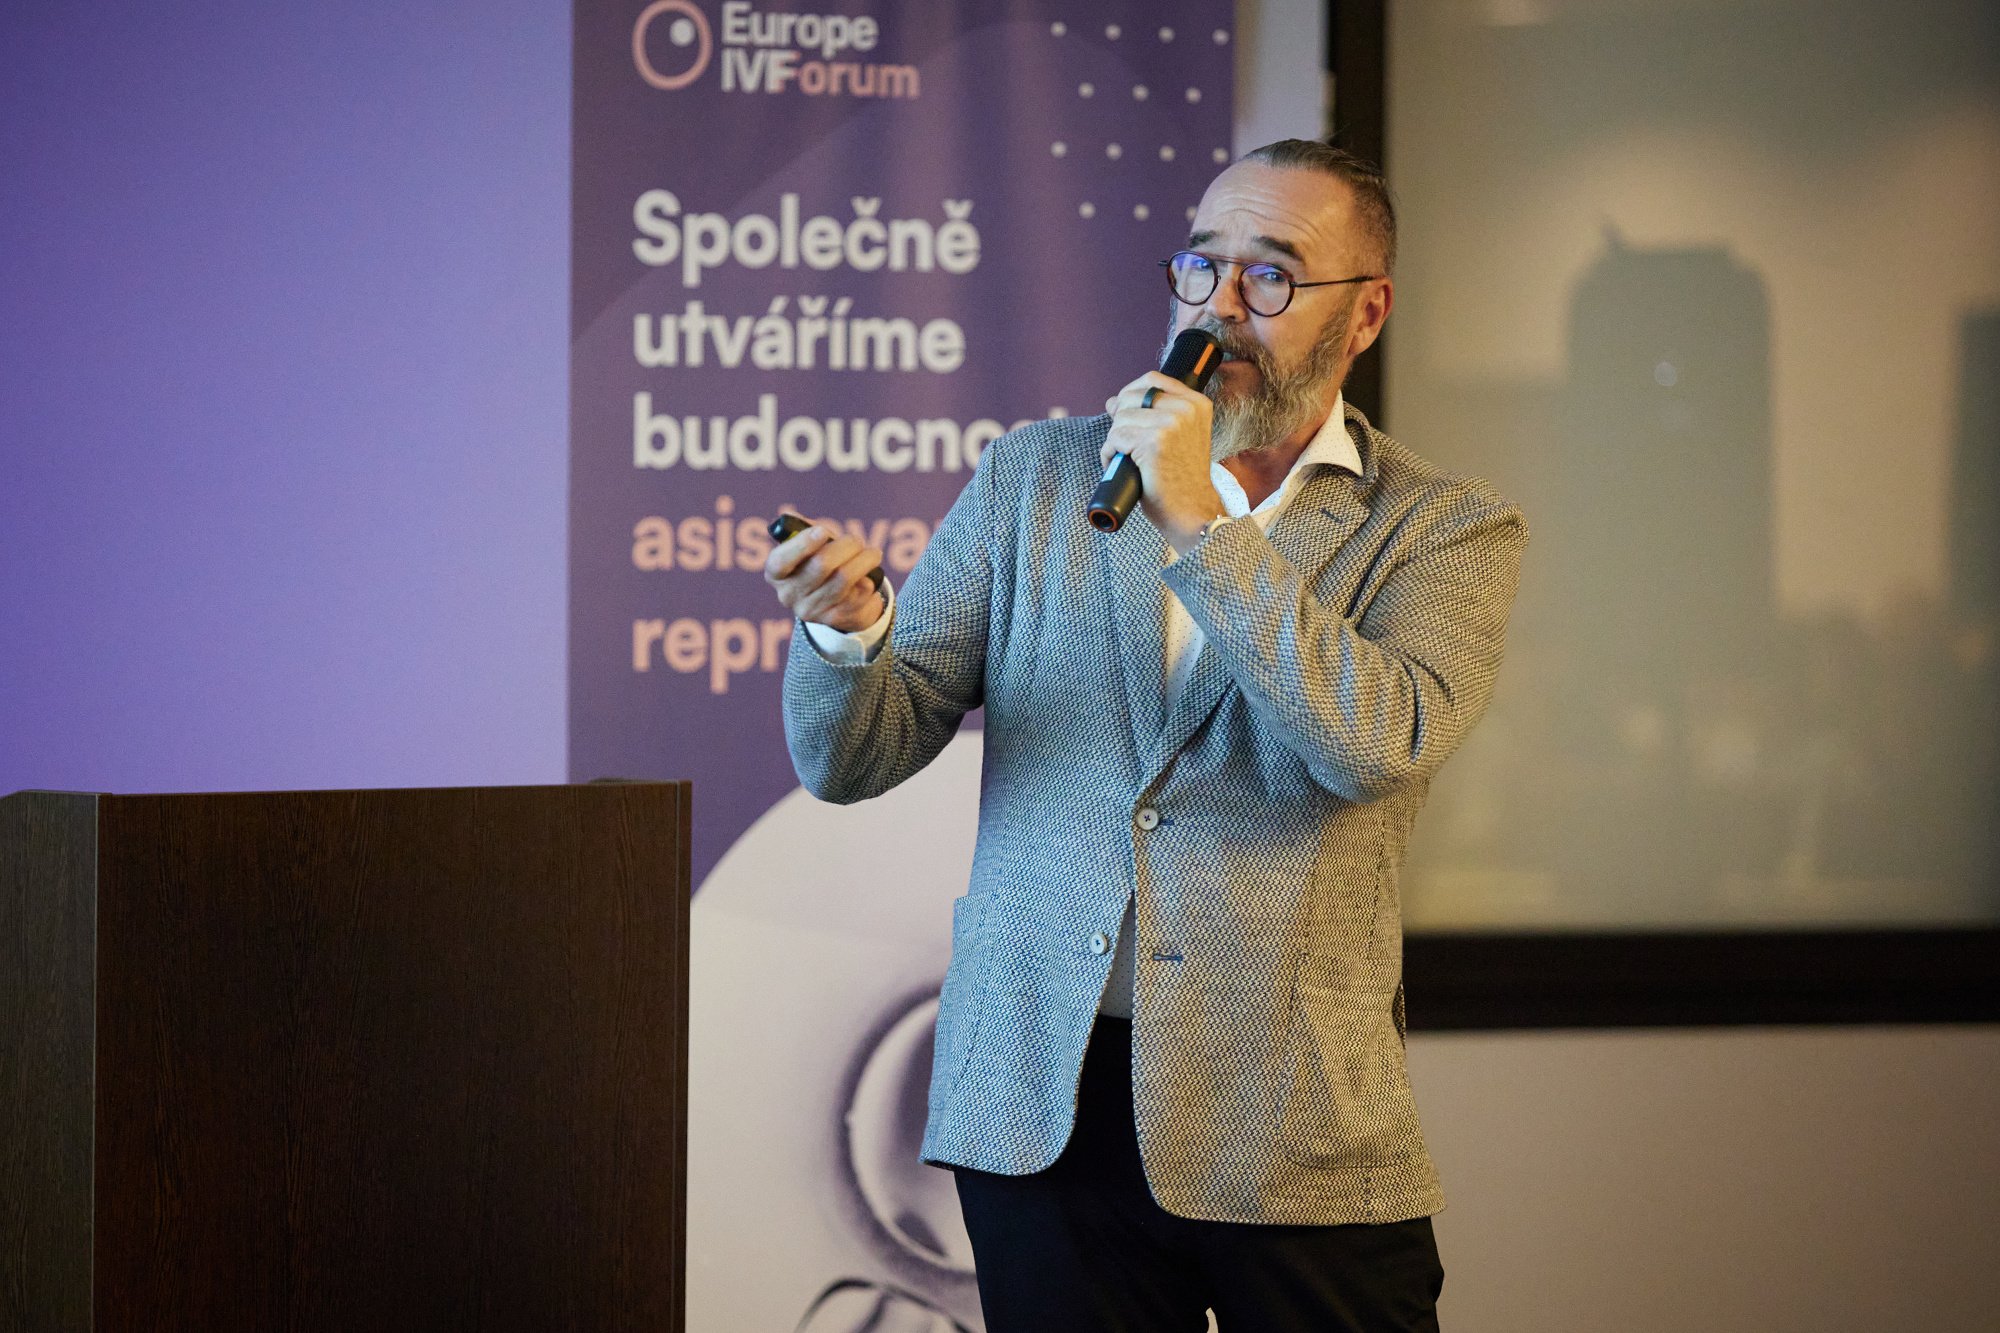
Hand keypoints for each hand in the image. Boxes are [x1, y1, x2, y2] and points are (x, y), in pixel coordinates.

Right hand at [764, 520, 887, 631]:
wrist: (838, 601)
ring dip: (864, 561)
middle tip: (858, 541)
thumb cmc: (820, 562)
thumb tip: (792, 518)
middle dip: (846, 546)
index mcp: (776, 574)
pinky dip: (869, 580)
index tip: (822, 531)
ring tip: (873, 554)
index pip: (780, 562)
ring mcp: (811, 610)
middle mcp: (788, 595)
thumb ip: (802, 529)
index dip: (801, 545)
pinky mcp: (834, 619)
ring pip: (844, 578)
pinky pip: (858, 593)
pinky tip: (870, 576)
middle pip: (821, 565)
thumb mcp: (809, 545)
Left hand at [1101, 372, 1225, 550]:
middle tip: (1126, 444)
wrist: (1192, 511)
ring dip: (1115, 440)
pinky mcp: (1154, 443)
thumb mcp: (1179, 437)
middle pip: (1131, 397)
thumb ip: (1155, 414)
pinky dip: (1110, 454)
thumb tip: (1112, 400)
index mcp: (1196, 404)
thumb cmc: (1181, 479)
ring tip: (1126, 459)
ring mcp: (1171, 424)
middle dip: (1120, 420)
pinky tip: (1122, 465)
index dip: (1130, 394)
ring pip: (1120, 418)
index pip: (1152, 379)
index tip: (1125, 415)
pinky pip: (1115, 438)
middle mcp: (1186, 409)